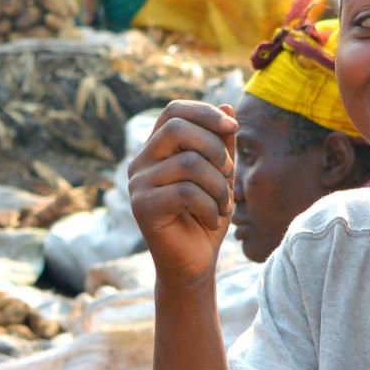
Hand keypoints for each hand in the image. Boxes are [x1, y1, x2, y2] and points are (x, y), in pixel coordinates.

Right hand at [129, 101, 236, 286]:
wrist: (193, 264)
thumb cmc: (205, 216)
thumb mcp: (220, 174)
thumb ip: (221, 143)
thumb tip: (227, 106)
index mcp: (156, 150)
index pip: (173, 111)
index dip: (204, 112)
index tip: (232, 127)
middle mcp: (140, 163)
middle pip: (176, 128)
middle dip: (214, 148)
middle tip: (228, 175)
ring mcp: (138, 185)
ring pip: (188, 163)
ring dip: (219, 186)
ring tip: (224, 206)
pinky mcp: (142, 207)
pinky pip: (186, 192)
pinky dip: (210, 206)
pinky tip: (212, 221)